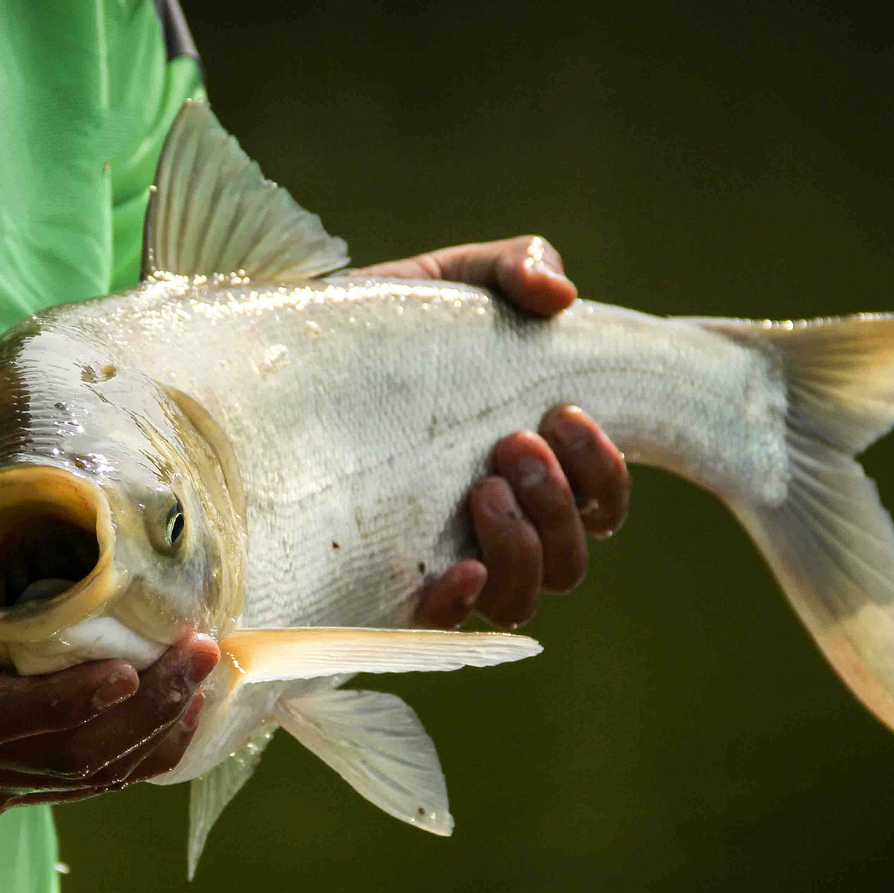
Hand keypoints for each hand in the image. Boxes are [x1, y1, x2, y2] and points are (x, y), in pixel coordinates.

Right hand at [0, 385, 219, 813]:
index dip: (63, 703)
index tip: (130, 668)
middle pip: (55, 753)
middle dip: (138, 712)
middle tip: (198, 651)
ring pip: (78, 775)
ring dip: (150, 733)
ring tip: (203, 671)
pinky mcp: (10, 773)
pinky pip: (82, 780)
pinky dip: (139, 754)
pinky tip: (185, 710)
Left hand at [361, 235, 631, 629]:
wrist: (291, 356)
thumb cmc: (385, 327)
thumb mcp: (449, 282)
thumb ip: (513, 268)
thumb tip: (558, 293)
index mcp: (531, 465)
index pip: (601, 504)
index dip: (602, 472)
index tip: (565, 413)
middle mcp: (500, 525)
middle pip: (571, 559)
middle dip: (560, 503)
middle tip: (512, 443)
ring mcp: (447, 557)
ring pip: (524, 599)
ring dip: (522, 549)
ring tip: (481, 488)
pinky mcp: (390, 583)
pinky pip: (447, 624)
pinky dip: (464, 603)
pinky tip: (457, 565)